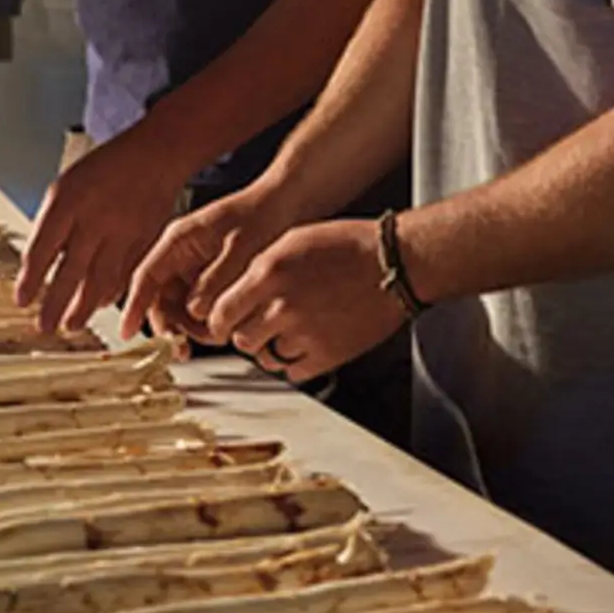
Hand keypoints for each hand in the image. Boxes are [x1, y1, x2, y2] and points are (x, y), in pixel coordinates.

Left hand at [16, 125, 193, 334]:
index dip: (30, 279)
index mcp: (68, 200)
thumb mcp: (68, 183)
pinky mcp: (144, 241)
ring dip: (83, 308)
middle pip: (70, 271)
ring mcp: (122, 231)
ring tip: (71, 324)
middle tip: (45, 327)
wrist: (156, 154)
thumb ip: (53, 221)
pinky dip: (111, 293)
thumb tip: (37, 261)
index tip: (22, 300)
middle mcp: (95, 218)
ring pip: (100, 280)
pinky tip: (100, 304)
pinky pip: (125, 275)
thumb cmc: (108, 167)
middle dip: (55, 304)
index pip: (42, 248)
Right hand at [120, 180, 300, 346]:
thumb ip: (215, 280)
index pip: (146, 277)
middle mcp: (181, 256)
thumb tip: (196, 310)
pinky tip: (226, 328)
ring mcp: (195, 269)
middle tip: (182, 348)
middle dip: (170, 326)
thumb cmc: (263, 216)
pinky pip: (201, 307)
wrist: (288, 205)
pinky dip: (209, 322)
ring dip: (192, 328)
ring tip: (216, 335)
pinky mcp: (211, 280)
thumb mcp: (240, 249)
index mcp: (179, 240)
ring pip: (181, 309)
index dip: (134, 306)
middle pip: (161, 299)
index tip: (126, 332)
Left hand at [205, 219, 404, 384]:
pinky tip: (305, 342)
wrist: (394, 263)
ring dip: (270, 347)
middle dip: (245, 334)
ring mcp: (304, 333)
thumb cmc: (348, 245)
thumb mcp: (292, 240)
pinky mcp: (327, 355)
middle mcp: (281, 305)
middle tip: (257, 325)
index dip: (219, 321)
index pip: (221, 313)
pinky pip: (293, 371)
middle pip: (241, 339)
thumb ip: (259, 268)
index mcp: (268, 273)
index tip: (223, 324)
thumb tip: (237, 292)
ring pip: (266, 357)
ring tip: (289, 329)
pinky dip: (293, 362)